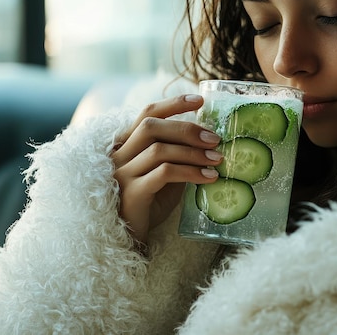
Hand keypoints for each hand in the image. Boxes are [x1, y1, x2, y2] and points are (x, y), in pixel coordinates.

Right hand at [111, 94, 221, 243]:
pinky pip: (164, 174)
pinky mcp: (132, 192)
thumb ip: (177, 155)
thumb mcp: (165, 174)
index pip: (147, 113)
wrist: (130, 238)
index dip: (173, 103)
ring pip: (160, 150)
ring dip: (194, 153)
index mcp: (126, 144)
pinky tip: (209, 178)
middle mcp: (119, 155)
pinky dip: (190, 173)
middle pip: (152, 127)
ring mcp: (122, 173)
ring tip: (218, 160)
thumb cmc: (150, 202)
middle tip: (215, 139)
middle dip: (187, 129)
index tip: (200, 99)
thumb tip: (210, 141)